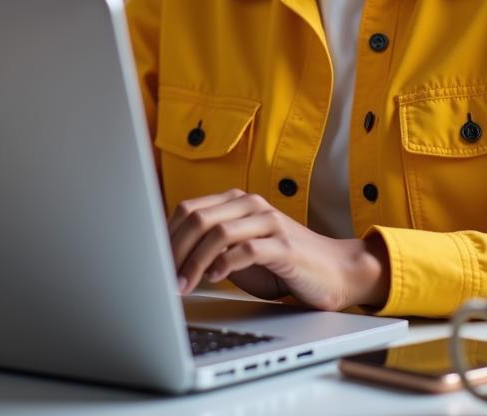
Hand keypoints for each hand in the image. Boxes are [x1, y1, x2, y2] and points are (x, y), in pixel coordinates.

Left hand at [168, 189, 389, 310]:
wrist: (335, 270)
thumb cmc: (283, 265)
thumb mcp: (240, 253)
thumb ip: (211, 248)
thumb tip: (166, 260)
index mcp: (236, 202)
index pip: (188, 209)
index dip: (166, 237)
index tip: (151, 263)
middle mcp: (251, 205)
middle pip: (198, 218)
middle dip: (174, 251)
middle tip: (162, 280)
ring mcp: (269, 222)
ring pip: (218, 232)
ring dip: (194, 262)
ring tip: (183, 285)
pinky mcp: (284, 245)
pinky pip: (247, 249)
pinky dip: (225, 264)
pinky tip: (215, 279)